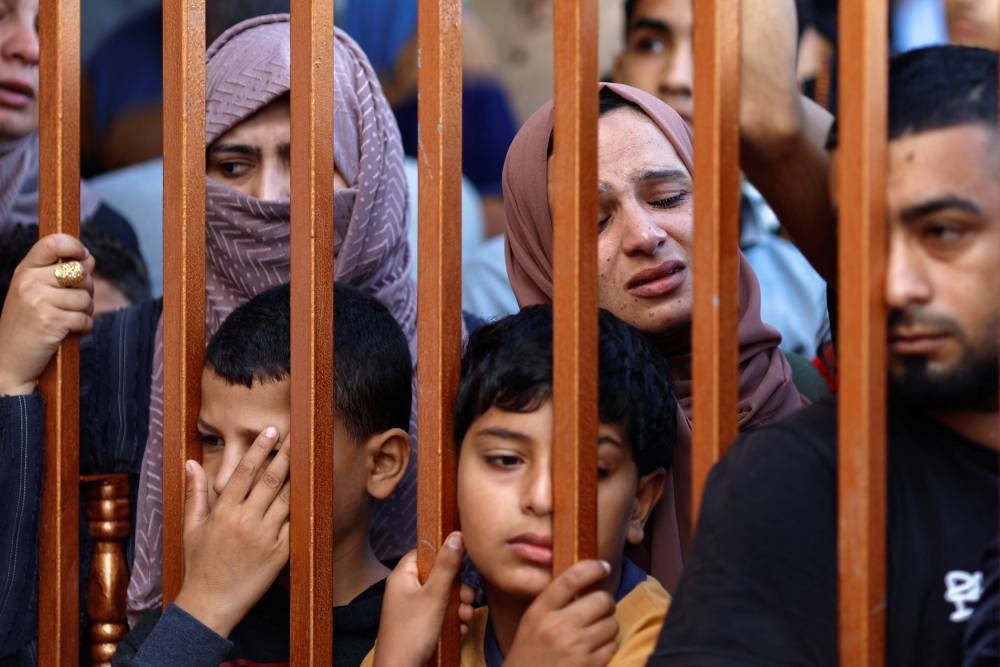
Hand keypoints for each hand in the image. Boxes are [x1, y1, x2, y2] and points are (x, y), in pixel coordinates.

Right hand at [0, 234, 93, 394]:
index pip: (52, 243)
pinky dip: (83, 328)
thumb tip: (89, 259)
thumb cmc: (27, 326)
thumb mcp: (37, 293)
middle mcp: (29, 282)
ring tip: (67, 321)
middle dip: (85, 290)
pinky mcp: (50, 321)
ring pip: (85, 298)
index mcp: (24, 270)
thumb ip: (61, 275)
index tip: (84, 256)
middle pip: (80, 273)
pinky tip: (68, 333)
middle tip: (72, 306)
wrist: (10, 362)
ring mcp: (38, 301)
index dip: (75, 246)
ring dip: (85, 312)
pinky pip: (85, 318)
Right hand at [173, 427, 289, 636]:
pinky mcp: (280, 552)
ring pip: (288, 499)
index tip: (271, 431)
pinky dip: (302, 506)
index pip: (244, 472)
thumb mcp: (191, 528)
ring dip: (299, 476)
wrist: (210, 604)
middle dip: (286, 454)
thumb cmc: (199, 565)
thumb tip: (191, 463)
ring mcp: (266, 537)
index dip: (260, 449)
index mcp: (223, 512)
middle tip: (297, 434)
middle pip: (272, 480)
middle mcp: (246, 521)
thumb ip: (195, 493)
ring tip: (308, 457)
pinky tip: (310, 490)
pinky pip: (295, 523)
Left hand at [373, 532, 464, 666]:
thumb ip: (447, 566)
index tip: (461, 561)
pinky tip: (461, 629)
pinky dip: (453, 620)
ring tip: (465, 618)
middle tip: (467, 598)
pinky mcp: (420, 625)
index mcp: (403, 576)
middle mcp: (406, 590)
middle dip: (457, 588)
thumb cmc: (411, 633)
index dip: (443, 555)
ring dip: (459, 606)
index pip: (424, 553)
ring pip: (443, 597)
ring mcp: (413, 609)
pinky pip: (441, 615)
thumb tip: (456, 535)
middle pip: (438, 576)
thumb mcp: (434, 596)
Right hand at [505, 560, 618, 666]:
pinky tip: (595, 650)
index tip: (603, 567)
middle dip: (605, 603)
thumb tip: (586, 582)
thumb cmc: (528, 654)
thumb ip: (553, 603)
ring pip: (611, 623)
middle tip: (601, 608)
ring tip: (596, 632)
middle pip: (601, 600)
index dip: (592, 568)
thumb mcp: (532, 622)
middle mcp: (558, 626)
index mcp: (540, 611)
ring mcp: (575, 648)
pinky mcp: (588, 666)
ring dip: (608, 626)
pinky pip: (612, 646)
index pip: (570, 579)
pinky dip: (608, 647)